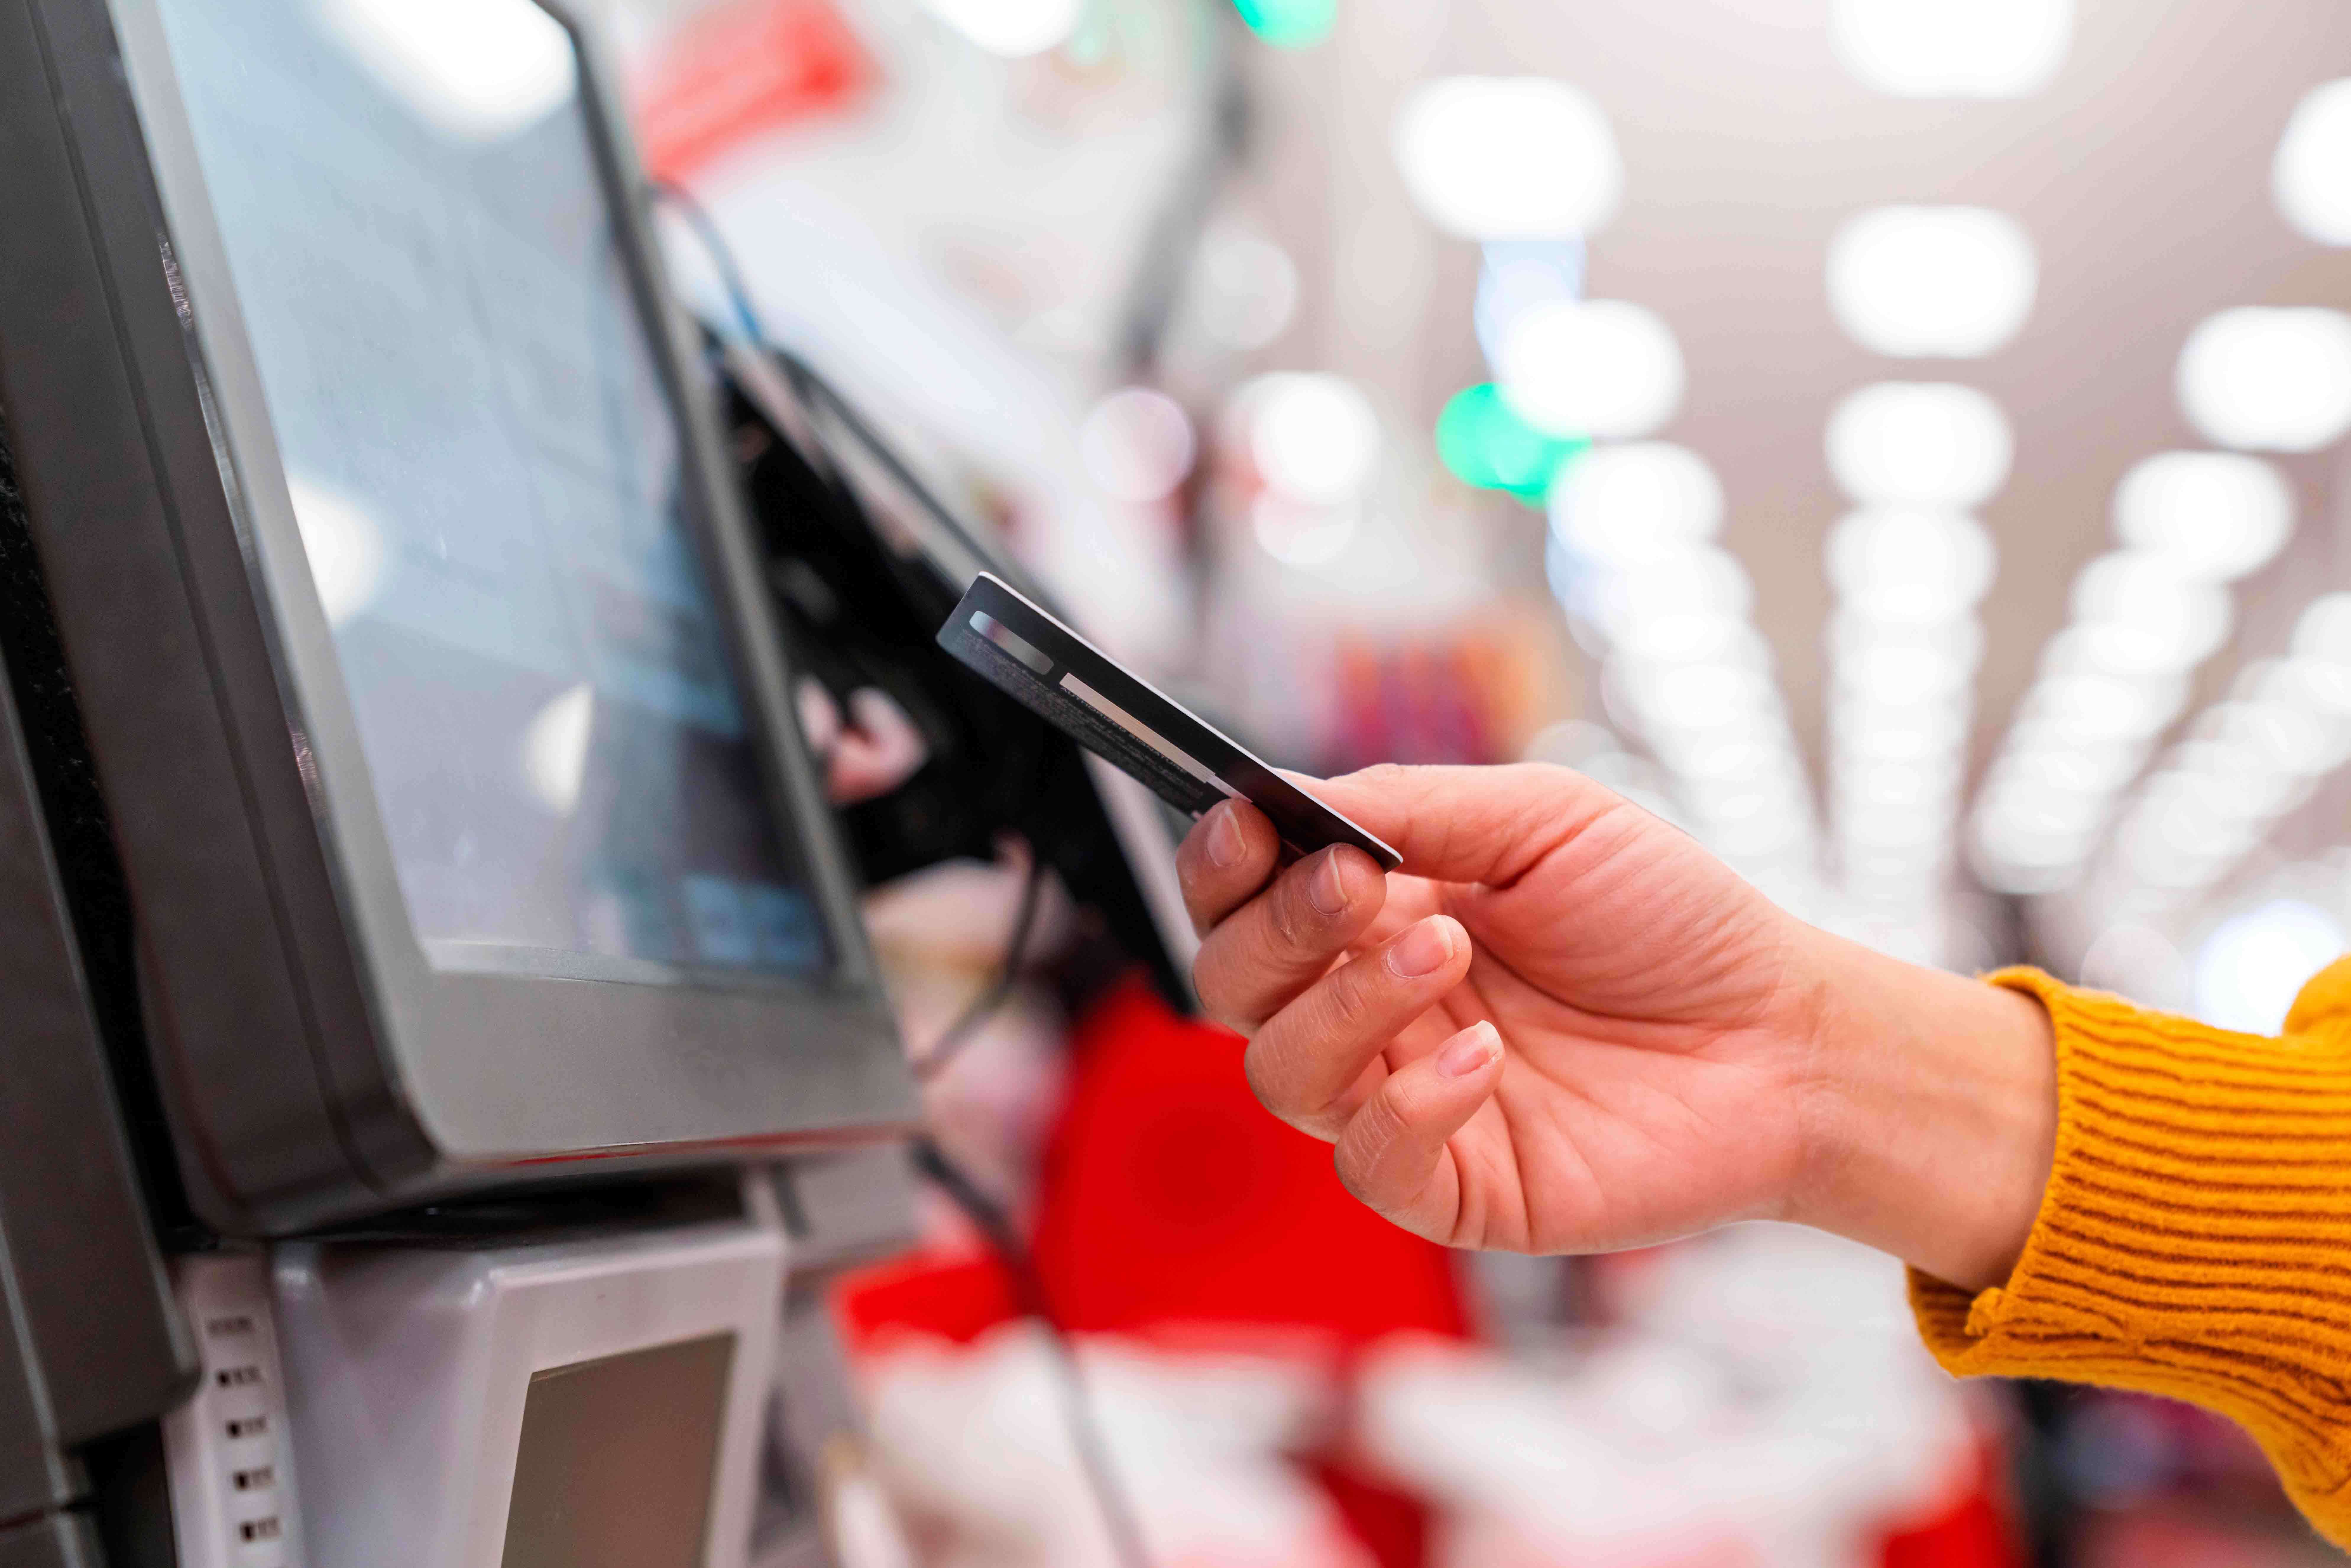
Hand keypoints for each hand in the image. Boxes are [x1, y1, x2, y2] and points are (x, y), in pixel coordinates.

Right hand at [1177, 764, 2055, 1289]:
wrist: (1779, 1034)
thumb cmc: (1672, 921)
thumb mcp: (1546, 818)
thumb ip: (1411, 805)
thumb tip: (1291, 794)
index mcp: (1379, 915)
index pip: (1242, 896)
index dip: (1221, 863)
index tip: (1251, 824)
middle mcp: (1372, 1007)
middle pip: (1232, 982)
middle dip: (1276, 927)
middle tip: (1360, 887)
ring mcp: (1403, 1097)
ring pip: (1280, 1072)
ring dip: (1345, 1006)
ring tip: (1448, 955)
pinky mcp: (1452, 1184)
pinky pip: (1368, 1161)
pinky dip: (1411, 1105)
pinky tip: (1488, 1061)